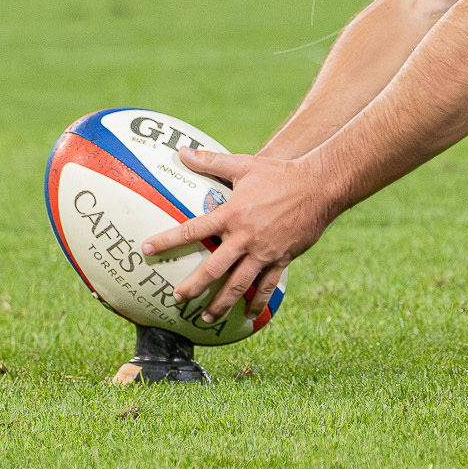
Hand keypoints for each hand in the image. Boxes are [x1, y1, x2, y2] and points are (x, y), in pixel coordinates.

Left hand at [142, 149, 335, 322]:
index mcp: (232, 214)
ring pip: (238, 284)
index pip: (193, 229)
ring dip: (221, 303)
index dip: (168, 240)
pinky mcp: (281, 259)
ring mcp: (263, 251)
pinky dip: (256, 302)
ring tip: (206, 318)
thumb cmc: (280, 174)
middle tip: (178, 299)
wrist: (319, 186)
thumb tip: (182, 151)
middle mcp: (245, 237)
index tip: (147, 249)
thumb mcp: (244, 165)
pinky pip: (266, 285)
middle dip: (193, 286)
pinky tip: (249, 316)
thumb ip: (211, 161)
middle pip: (213, 268)